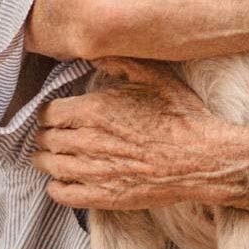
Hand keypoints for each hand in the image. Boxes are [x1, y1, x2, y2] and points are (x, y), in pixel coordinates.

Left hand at [32, 57, 242, 209]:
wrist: (202, 157)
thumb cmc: (180, 116)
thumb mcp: (153, 76)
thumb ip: (119, 62)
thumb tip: (94, 52)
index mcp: (94, 110)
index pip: (48, 112)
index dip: (49, 112)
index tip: (55, 114)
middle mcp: (87, 141)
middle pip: (46, 138)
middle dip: (46, 135)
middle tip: (52, 134)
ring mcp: (93, 171)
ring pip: (48, 165)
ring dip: (45, 159)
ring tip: (51, 157)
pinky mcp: (103, 196)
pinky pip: (62, 194)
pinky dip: (56, 187)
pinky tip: (62, 181)